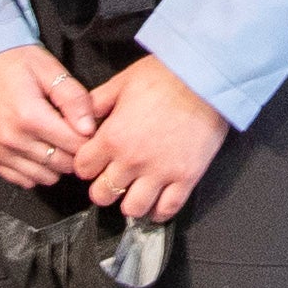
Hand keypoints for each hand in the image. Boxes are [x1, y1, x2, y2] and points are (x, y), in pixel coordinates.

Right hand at [0, 40, 98, 189]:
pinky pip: (22, 180)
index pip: (75, 145)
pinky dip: (35, 171)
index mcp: (30, 116)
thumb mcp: (48, 68)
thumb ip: (73, 98)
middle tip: (71, 134)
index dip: (88, 138)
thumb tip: (89, 128)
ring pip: (45, 177)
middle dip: (74, 152)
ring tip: (54, 142)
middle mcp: (12, 139)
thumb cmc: (12, 62)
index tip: (86, 128)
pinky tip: (37, 150)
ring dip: (56, 164)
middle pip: (62, 164)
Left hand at [80, 56, 227, 221]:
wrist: (206, 79)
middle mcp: (132, 160)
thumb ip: (96, 103)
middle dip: (102, 188)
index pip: (83, 169)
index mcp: (113, 137)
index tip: (93, 162)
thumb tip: (81, 118)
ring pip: (132, 209)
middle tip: (112, 179)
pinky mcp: (186, 178)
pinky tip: (156, 204)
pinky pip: (167, 209)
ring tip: (135, 192)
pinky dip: (159, 212)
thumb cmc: (165, 75)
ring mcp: (160, 172)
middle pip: (102, 194)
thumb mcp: (122, 82)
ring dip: (129, 203)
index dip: (85, 165)